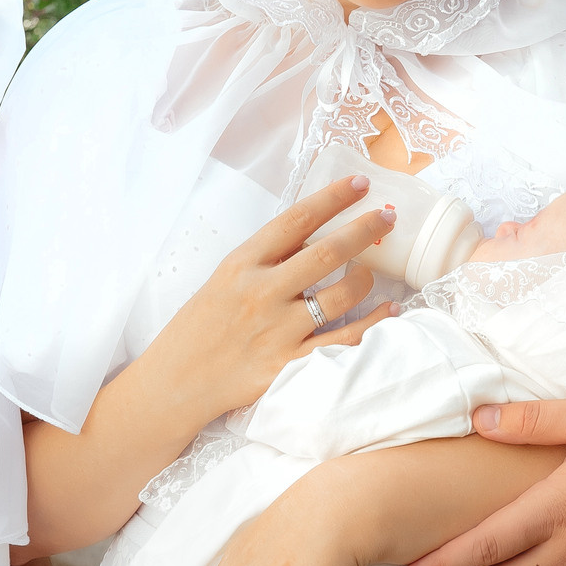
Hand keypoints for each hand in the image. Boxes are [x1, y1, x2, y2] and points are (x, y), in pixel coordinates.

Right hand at [145, 176, 398, 417]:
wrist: (176, 382)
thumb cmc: (200, 326)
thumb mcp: (225, 278)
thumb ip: (267, 258)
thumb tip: (314, 231)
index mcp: (243, 264)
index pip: (296, 220)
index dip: (333, 198)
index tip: (360, 184)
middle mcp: (262, 293)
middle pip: (328, 252)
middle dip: (365, 229)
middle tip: (389, 217)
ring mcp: (278, 331)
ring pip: (341, 295)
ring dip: (367, 279)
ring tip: (372, 273)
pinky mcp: (289, 366)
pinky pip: (344, 341)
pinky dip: (373, 323)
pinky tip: (389, 312)